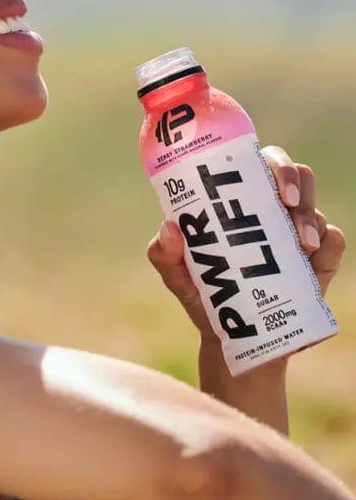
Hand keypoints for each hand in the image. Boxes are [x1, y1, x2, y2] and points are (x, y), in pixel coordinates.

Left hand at [147, 146, 345, 340]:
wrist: (235, 337)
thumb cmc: (204, 294)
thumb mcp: (177, 276)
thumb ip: (164, 254)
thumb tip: (170, 227)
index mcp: (238, 201)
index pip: (259, 163)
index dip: (270, 162)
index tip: (267, 178)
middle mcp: (272, 209)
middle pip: (296, 174)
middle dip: (295, 182)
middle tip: (288, 204)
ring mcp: (298, 232)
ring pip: (314, 206)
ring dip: (310, 219)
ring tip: (301, 245)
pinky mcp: (319, 259)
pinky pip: (334, 239)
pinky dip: (329, 243)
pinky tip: (314, 259)